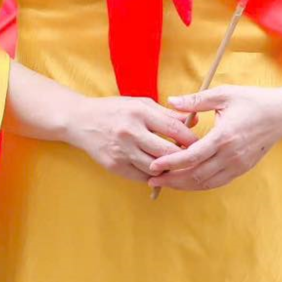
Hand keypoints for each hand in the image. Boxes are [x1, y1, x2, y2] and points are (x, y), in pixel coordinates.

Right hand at [66, 97, 197, 183]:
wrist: (81, 121)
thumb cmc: (115, 110)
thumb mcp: (140, 104)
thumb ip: (167, 114)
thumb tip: (194, 121)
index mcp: (139, 112)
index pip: (174, 128)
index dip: (190, 138)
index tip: (200, 143)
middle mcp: (130, 132)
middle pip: (167, 152)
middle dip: (183, 157)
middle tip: (191, 158)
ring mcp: (121, 151)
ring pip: (156, 168)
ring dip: (167, 168)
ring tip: (173, 163)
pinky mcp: (114, 165)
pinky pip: (141, 176)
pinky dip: (152, 175)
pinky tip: (155, 169)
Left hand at [151, 84, 281, 192]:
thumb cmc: (253, 100)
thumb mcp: (224, 94)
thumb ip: (196, 100)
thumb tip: (171, 102)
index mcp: (224, 137)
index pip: (192, 156)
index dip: (171, 163)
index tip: (154, 165)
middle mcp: (231, 155)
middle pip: (196, 175)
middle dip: (172, 180)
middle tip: (153, 179)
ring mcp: (238, 165)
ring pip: (206, 183)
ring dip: (184, 185)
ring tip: (166, 183)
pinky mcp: (242, 169)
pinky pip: (217, 182)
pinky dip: (199, 184)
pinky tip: (187, 181)